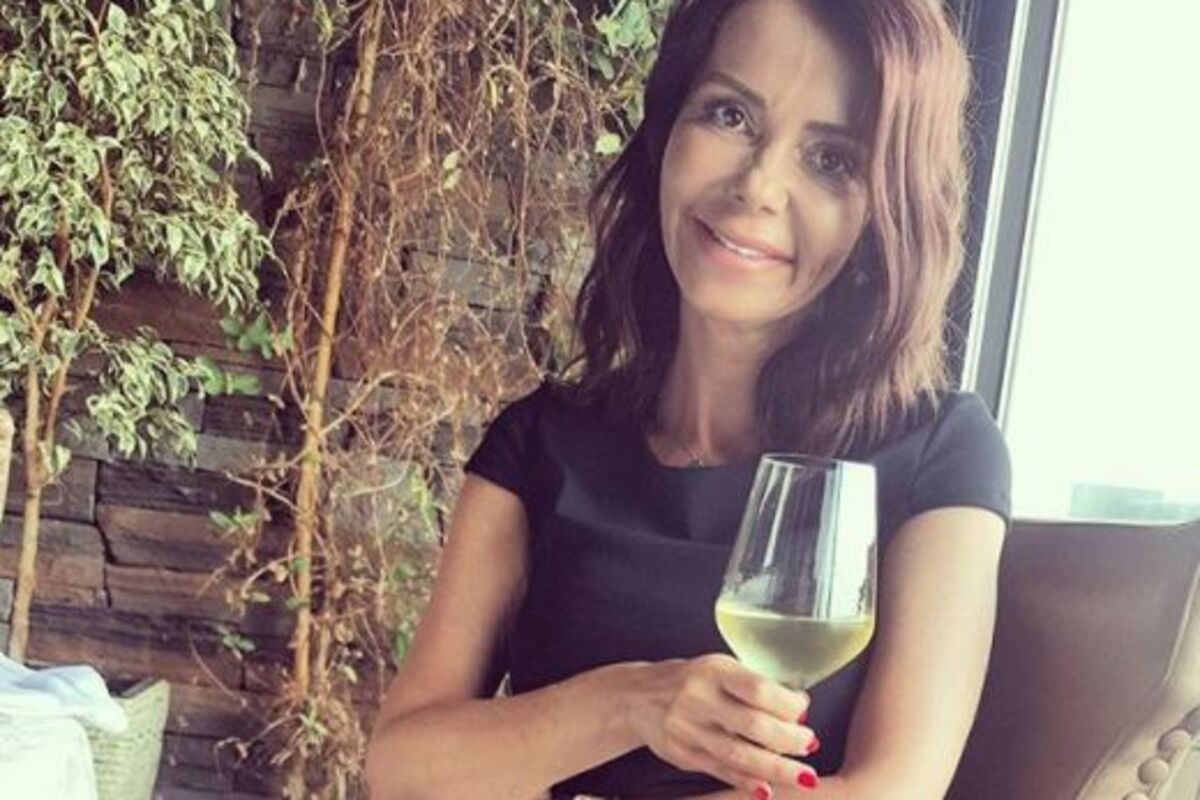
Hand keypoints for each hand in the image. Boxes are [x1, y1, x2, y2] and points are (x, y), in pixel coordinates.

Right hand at [626, 654, 819, 796]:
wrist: (637, 697)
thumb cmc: (691, 680)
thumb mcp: (718, 669)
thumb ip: (752, 686)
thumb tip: (798, 709)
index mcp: (713, 670)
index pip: (757, 689)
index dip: (787, 704)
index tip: (803, 710)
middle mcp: (698, 698)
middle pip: (752, 725)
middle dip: (788, 739)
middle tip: (810, 744)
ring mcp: (688, 729)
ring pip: (739, 755)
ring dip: (777, 768)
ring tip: (805, 776)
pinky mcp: (683, 755)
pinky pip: (721, 771)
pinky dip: (746, 781)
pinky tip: (767, 789)